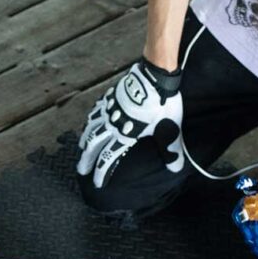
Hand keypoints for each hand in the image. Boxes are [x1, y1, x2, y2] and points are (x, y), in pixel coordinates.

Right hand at [76, 62, 184, 188]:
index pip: (109, 157)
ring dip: (85, 139)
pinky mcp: (112, 96)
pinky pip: (97, 110)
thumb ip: (171, 151)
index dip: (102, 172)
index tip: (97, 182)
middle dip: (86, 159)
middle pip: (93, 144)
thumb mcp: (169, 129)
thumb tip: (176, 169)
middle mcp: (114, 123)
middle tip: (81, 169)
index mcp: (126, 134)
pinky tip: (91, 120)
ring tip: (82, 147)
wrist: (156, 76)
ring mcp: (110, 109)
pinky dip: (91, 119)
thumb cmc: (163, 103)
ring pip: (91, 126)